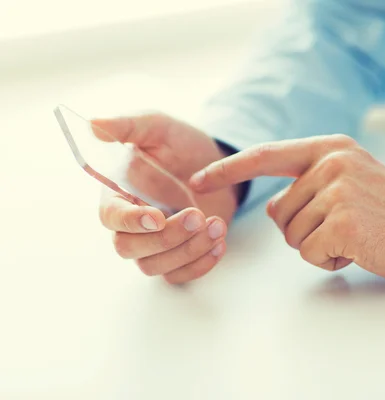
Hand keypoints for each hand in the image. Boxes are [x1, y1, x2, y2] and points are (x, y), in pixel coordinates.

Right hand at [93, 113, 238, 283]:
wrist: (215, 162)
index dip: (129, 221)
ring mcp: (154, 243)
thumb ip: (127, 126)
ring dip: (188, 250)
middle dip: (166, 237)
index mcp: (119, 193)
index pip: (110, 216)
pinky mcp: (178, 255)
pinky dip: (201, 265)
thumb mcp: (158, 126)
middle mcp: (132, 224)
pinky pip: (179, 276)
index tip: (156, 217)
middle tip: (197, 215)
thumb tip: (93, 125)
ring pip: (155, 266)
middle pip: (130, 249)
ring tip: (218, 224)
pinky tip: (220, 243)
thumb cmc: (180, 144)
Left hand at [190, 134, 384, 285]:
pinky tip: (358, 250)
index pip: (267, 155)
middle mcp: (332, 162)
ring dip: (317, 245)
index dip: (230, 168)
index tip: (200, 179)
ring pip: (291, 234)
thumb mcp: (352, 179)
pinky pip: (309, 253)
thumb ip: (310, 182)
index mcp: (331, 147)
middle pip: (278, 211)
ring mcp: (338, 190)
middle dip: (302, 229)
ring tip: (355, 236)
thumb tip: (272, 207)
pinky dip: (328, 261)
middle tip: (344, 227)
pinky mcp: (343, 221)